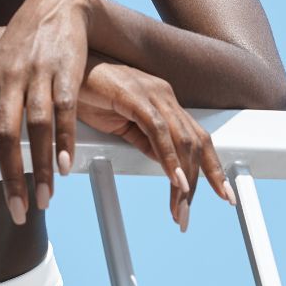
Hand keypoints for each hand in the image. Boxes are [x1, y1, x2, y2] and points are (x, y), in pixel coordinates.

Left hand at [0, 0, 98, 222]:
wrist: (54, 6)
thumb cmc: (18, 49)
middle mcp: (10, 78)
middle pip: (6, 131)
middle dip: (10, 174)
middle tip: (17, 210)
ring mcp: (38, 73)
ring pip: (37, 125)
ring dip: (40, 167)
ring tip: (44, 198)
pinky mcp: (67, 71)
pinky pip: (65, 110)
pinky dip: (66, 140)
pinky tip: (66, 166)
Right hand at [77, 58, 235, 230]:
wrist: (62, 71)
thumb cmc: (87, 93)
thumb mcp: (120, 125)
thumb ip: (144, 141)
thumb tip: (167, 165)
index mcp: (163, 101)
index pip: (197, 137)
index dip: (213, 167)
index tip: (222, 193)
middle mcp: (164, 94)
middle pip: (197, 141)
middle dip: (205, 179)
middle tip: (191, 214)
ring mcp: (151, 92)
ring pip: (182, 140)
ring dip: (184, 179)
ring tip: (180, 207)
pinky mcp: (134, 95)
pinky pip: (158, 130)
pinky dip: (169, 158)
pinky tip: (175, 180)